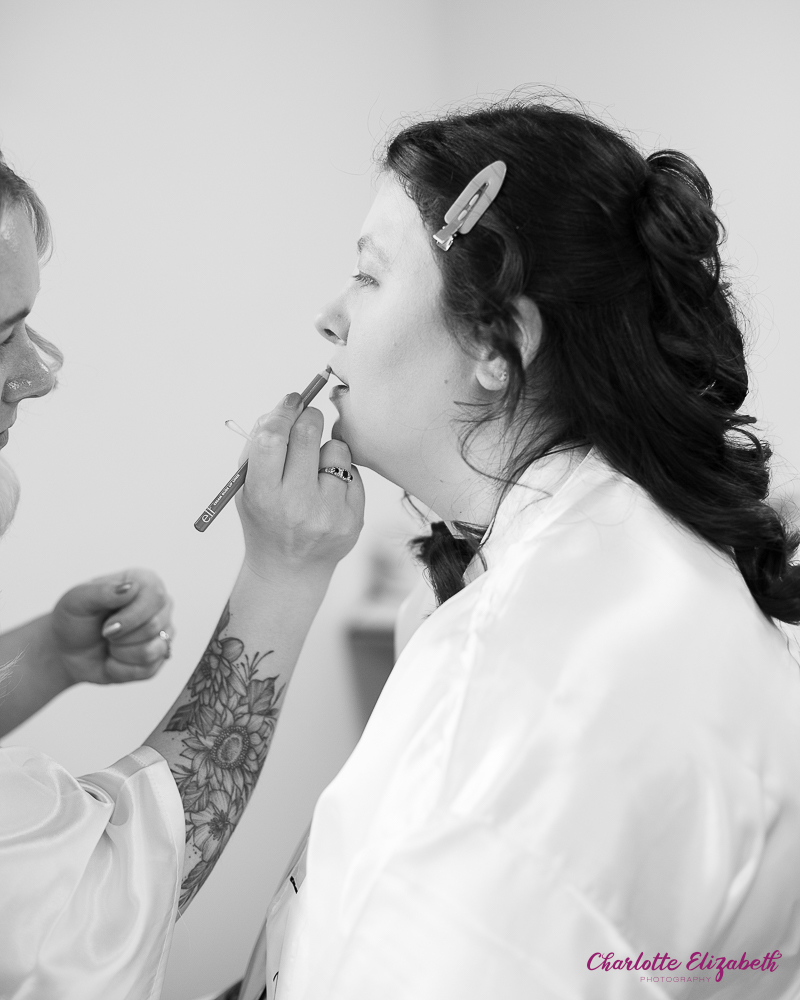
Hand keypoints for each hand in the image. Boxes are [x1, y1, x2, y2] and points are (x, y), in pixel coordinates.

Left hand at [50, 568, 173, 684]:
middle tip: (105, 633)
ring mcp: (163, 633)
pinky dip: (121, 669)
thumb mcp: (77, 599)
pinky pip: (148, 670)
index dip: (130, 617)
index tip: (106, 627)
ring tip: (110, 645)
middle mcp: (160, 606)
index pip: (154, 597)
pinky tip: (113, 659)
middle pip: (154, 626)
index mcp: (145, 582)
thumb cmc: (74, 619)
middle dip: (120, 637)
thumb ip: (103, 591)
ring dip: (120, 653)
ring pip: (152, 651)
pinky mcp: (158, 659)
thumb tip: (132, 588)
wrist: (66, 650)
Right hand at [236, 393, 364, 577]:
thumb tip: (288, 404)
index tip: (291, 401)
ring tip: (314, 470)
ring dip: (326, 448)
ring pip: (337, 448)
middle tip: (305, 417)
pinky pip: (354, 471)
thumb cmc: (265, 517)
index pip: (271, 439)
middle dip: (307, 416)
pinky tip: (328, 491)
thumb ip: (259, 443)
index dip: (282, 412)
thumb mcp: (247, 486)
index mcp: (263, 495)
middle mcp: (296, 506)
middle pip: (308, 434)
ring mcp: (329, 514)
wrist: (290, 569)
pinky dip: (341, 472)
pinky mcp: (354, 519)